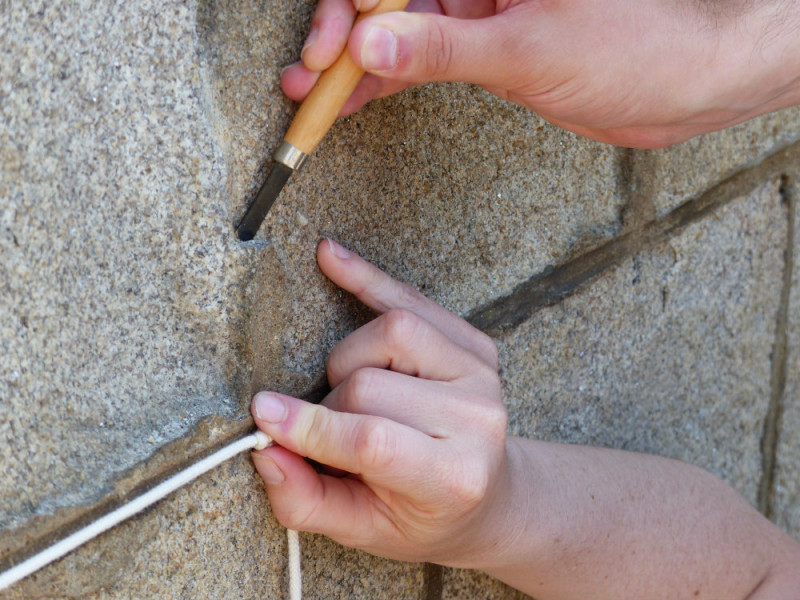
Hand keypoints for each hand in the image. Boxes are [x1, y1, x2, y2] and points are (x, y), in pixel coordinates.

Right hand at [250, 239, 510, 565]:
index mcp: (454, 476)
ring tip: (350, 391)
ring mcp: (481, 374)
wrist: (487, 496)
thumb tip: (264, 449)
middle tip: (331, 433)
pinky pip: (411, 298)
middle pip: (370, 384)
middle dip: (329, 407)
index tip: (262, 415)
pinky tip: (329, 255)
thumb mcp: (363, 532)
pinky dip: (366, 278)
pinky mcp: (473, 343)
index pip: (373, 439)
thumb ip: (306, 501)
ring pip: (389, 331)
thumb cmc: (422, 517)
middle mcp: (478, 419)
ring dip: (349, 359)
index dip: (311, 425)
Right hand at [282, 0, 799, 147]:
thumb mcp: (526, 50)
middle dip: (343, 34)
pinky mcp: (484, 47)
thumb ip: (443, 50)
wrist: (680, 88)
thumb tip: (370, 48)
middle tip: (310, 78)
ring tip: (311, 98)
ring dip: (355, 66)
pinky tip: (351, 104)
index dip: (355, 5)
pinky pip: (422, 62)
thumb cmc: (631, 49)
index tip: (330, 46)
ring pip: (399, 32)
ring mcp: (480, 10)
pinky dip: (387, 84)